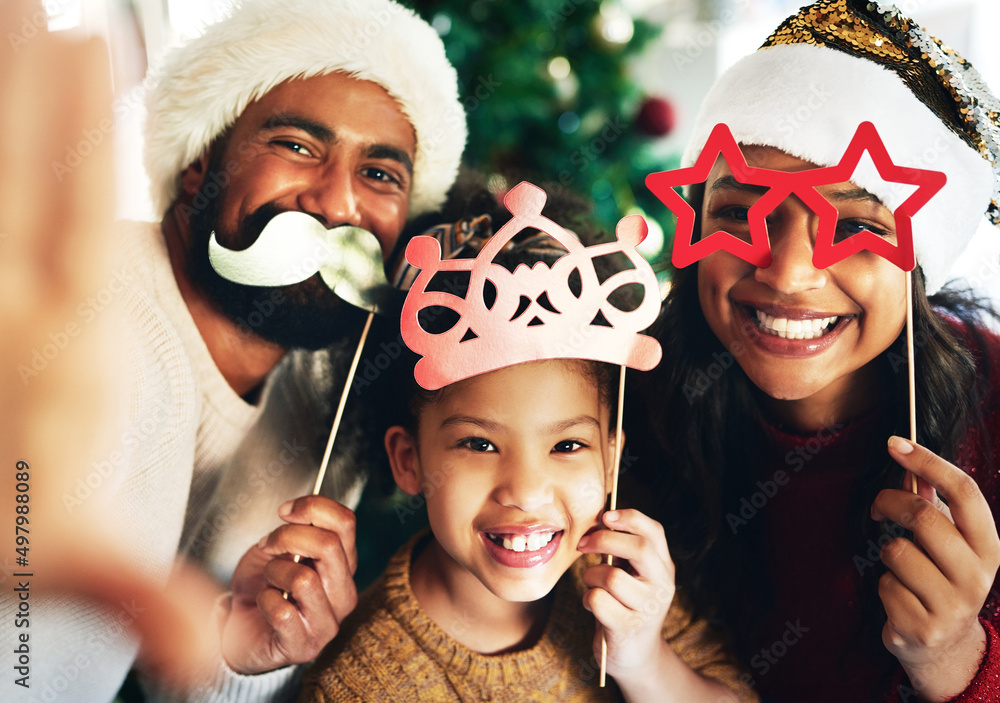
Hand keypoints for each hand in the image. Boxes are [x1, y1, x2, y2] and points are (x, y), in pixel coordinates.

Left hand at [221, 496, 357, 673]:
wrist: (240, 627)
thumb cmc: (263, 586)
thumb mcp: (276, 548)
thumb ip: (295, 530)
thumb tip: (298, 514)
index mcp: (344, 564)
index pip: (346, 522)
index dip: (312, 507)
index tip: (284, 511)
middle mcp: (344, 593)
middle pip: (329, 545)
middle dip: (288, 536)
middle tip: (268, 545)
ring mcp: (328, 623)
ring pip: (304, 579)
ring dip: (274, 573)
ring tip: (268, 581)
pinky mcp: (305, 647)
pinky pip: (282, 612)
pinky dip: (264, 601)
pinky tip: (264, 604)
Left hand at [577, 509, 675, 679]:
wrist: (635, 655)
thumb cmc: (625, 606)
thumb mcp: (632, 575)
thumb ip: (622, 550)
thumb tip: (598, 520)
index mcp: (664, 567)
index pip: (654, 532)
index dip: (630, 518)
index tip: (605, 516)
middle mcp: (662, 586)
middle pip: (638, 548)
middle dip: (604, 540)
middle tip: (583, 544)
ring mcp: (647, 608)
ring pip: (611, 577)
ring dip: (591, 576)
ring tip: (592, 585)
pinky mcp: (628, 628)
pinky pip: (598, 600)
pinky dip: (587, 598)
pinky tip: (592, 606)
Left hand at [872, 436, 999, 698]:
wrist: (947, 647)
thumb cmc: (942, 580)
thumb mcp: (950, 545)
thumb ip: (934, 507)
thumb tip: (907, 462)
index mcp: (989, 547)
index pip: (965, 492)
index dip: (929, 462)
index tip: (895, 442)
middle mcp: (978, 575)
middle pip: (923, 517)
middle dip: (889, 502)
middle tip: (878, 507)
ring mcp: (952, 604)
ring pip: (897, 551)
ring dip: (888, 553)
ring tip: (902, 569)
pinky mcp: (922, 626)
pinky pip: (884, 584)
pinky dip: (883, 586)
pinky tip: (901, 599)